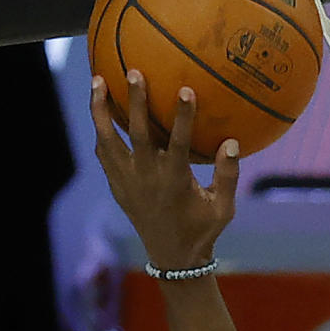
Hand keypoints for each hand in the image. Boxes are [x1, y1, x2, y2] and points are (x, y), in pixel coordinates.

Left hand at [90, 69, 238, 271]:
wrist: (172, 259)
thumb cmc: (202, 230)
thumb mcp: (223, 208)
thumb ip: (228, 176)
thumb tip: (232, 141)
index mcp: (174, 182)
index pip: (177, 144)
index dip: (182, 117)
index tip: (186, 90)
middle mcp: (147, 178)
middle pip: (138, 134)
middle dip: (136, 102)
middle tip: (134, 71)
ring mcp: (127, 182)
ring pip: (108, 140)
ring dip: (101, 110)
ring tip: (97, 80)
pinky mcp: (117, 186)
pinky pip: (104, 154)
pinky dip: (101, 131)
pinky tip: (100, 111)